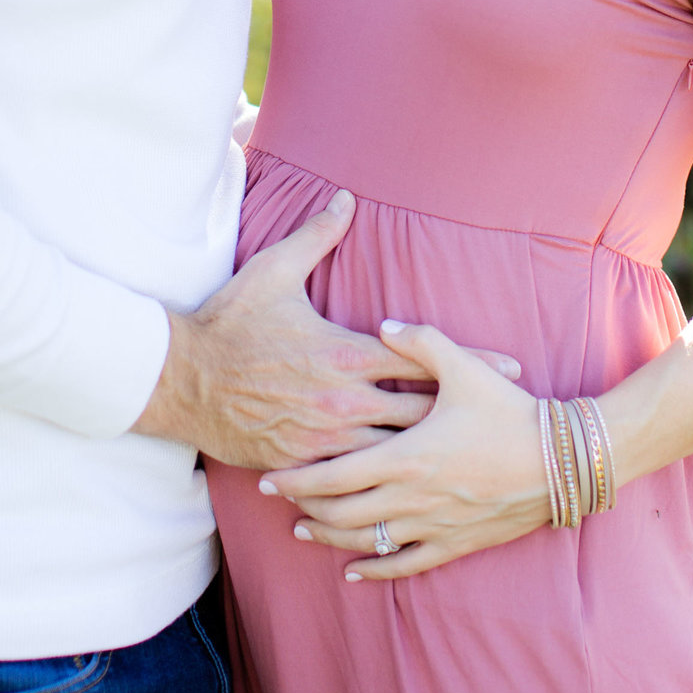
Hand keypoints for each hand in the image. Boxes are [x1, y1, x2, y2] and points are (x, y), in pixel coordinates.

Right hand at [134, 195, 520, 470]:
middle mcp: (344, 400)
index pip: (424, 357)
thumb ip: (316, 235)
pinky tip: (410, 494)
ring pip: (392, 453)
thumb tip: (345, 199)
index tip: (511, 368)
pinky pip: (351, 482)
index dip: (470, 362)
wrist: (181, 379)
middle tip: (505, 420)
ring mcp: (324, 439)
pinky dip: (381, 484)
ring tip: (472, 460)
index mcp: (347, 353)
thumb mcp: (274, 271)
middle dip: (464, 416)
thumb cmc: (230, 323)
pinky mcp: (302, 465)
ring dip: (430, 455)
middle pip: (420, 412)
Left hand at [261, 320, 549, 578]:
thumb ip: (419, 341)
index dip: (297, 478)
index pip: (335, 474)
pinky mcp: (455, 543)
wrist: (562, 459)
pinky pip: (404, 565)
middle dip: (304, 506)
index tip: (268, 476)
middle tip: (276, 497)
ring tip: (303, 530)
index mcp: (407, 455)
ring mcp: (433, 525)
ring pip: (366, 542)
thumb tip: (383, 323)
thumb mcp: (464, 367)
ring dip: (329, 538)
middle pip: (341, 513)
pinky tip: (353, 569)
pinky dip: (373, 569)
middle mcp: (412, 497)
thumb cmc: (510, 410)